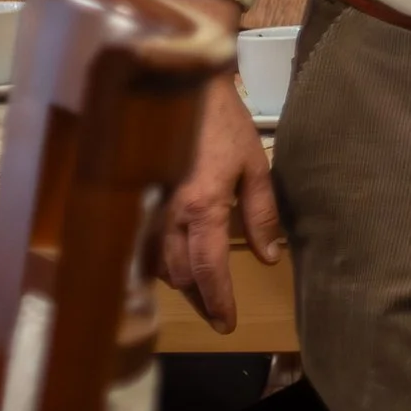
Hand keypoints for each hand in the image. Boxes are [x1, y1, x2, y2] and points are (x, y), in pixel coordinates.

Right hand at [156, 69, 284, 333]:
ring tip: (202, 294)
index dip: (217, 301)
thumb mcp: (256, 165)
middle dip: (200, 299)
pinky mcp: (140, 198)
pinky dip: (161, 262)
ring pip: (159, 263)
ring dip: (180, 283)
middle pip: (180, 276)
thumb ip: (262, 214)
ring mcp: (150, 207)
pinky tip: (175, 265)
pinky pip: (146, 244)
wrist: (180, 87)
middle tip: (218, 315)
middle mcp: (171, 215)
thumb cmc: (224, 124)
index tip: (227, 324)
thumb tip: (269, 257)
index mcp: (203, 208)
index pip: (208, 270)